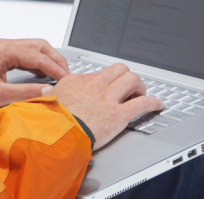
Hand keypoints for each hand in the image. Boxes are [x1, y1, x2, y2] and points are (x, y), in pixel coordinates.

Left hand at [0, 39, 69, 112]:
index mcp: (5, 50)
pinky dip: (38, 62)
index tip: (67, 80)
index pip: (39, 57)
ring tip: (59, 74)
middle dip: (56, 59)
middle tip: (67, 75)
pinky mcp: (0, 55)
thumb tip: (48, 91)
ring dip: (48, 59)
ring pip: (34, 48)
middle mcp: (5, 45)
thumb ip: (26, 92)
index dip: (56, 69)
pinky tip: (42, 74)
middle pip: (40, 46)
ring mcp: (3, 48)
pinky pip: (25, 53)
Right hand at [42, 63, 162, 150]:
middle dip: (127, 77)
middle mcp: (95, 85)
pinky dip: (153, 102)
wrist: (55, 135)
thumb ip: (50, 93)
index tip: (109, 88)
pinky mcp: (118, 115)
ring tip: (141, 94)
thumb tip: (46, 90)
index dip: (107, 81)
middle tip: (129, 87)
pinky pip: (142, 103)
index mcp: (78, 80)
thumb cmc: (50, 121)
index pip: (99, 73)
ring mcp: (108, 99)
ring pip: (132, 80)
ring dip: (140, 87)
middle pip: (120, 69)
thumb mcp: (47, 99)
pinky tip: (157, 105)